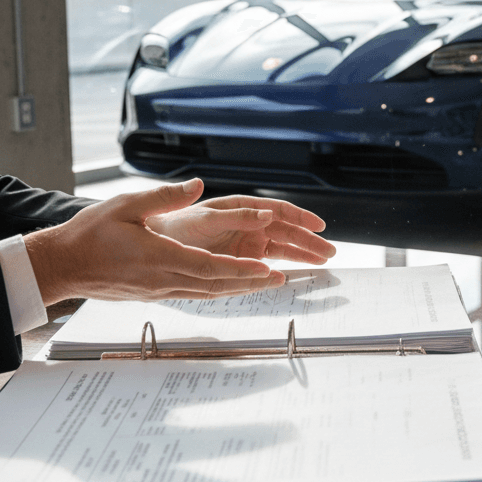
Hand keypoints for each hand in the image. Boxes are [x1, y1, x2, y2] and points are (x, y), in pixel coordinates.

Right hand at [25, 179, 292, 303]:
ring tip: (264, 283)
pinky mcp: (154, 292)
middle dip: (250, 282)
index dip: (241, 269)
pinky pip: (193, 293)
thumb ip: (165, 196)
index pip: (209, 266)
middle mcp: (164, 278)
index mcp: (160, 256)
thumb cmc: (89, 234)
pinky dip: (217, 290)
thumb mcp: (126, 205)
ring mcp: (159, 289)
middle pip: (216, 284)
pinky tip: (229, 286)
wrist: (61, 265)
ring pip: (207, 292)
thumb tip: (197, 185)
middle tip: (280, 278)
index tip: (266, 268)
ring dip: (238, 288)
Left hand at [146, 183, 335, 263]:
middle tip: (329, 251)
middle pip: (286, 231)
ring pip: (282, 248)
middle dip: (308, 240)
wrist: (152, 245)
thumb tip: (267, 213)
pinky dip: (283, 267)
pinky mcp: (240, 260)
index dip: (301, 217)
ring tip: (322, 261)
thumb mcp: (206, 218)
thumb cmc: (175, 226)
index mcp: (241, 207)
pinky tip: (296, 273)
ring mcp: (245, 243)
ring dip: (302, 254)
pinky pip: (267, 262)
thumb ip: (237, 216)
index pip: (278, 210)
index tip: (319, 225)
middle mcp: (247, 224)